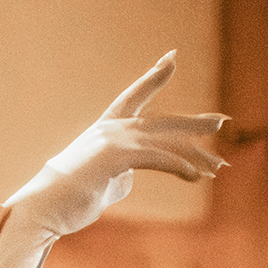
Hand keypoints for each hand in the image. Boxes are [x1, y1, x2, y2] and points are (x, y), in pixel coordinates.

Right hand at [4, 51, 225, 238]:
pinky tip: (196, 175)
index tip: (171, 58)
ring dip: (195, 155)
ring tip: (218, 166)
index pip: (133, 97)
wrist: (45, 209)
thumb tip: (130, 179)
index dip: (153, 78)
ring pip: (164, 142)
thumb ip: (119, 176)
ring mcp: (112, 139)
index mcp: (105, 129)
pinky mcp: (115, 156)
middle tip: (222, 121)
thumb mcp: (102, 184)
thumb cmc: (69, 201)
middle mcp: (110, 128)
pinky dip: (178, 165)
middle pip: (161, 121)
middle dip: (193, 123)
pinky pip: (156, 157)